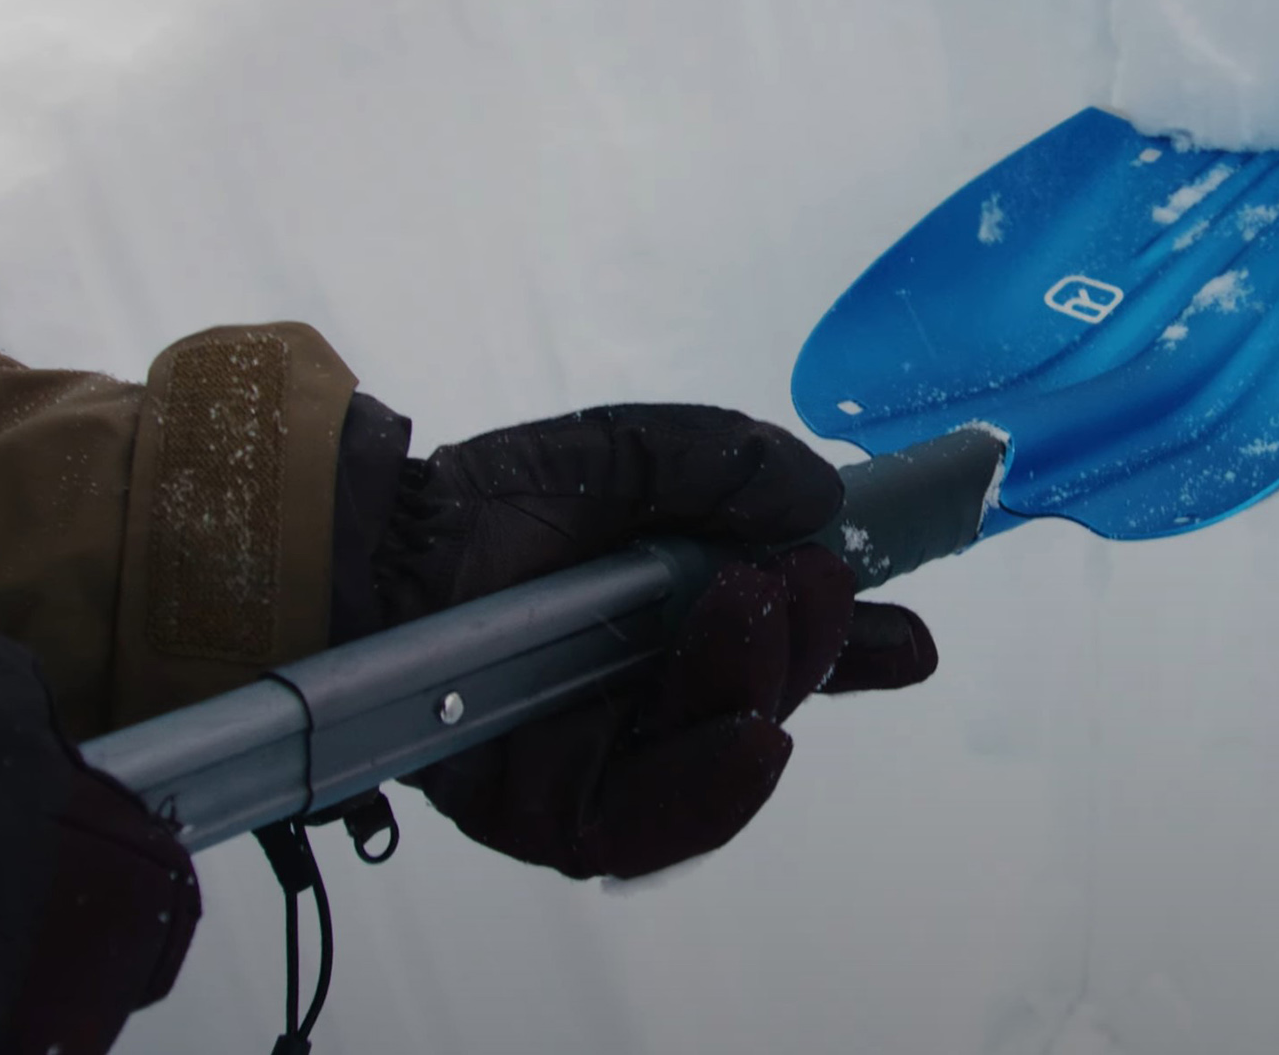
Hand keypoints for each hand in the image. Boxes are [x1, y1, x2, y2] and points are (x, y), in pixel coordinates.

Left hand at [367, 404, 935, 878]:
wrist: (371, 547)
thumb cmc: (490, 499)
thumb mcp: (620, 453)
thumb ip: (721, 463)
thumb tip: (823, 499)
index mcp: (674, 621)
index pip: (779, 647)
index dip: (847, 644)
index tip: (907, 635)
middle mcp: (650, 695)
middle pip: (765, 700)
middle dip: (812, 646)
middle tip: (812, 582)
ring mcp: (607, 757)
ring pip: (724, 758)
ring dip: (765, 688)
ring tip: (757, 610)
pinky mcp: (553, 812)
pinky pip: (652, 825)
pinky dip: (714, 787)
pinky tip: (755, 736)